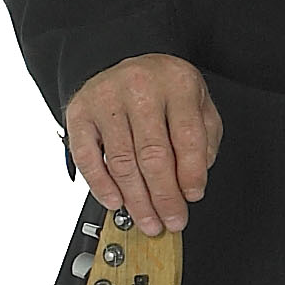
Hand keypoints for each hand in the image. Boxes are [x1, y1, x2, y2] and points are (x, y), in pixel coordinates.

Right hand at [63, 52, 220, 233]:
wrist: (129, 64)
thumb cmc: (166, 90)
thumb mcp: (199, 105)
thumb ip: (204, 140)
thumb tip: (192, 181)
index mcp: (176, 84)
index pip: (187, 137)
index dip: (191, 173)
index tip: (192, 197)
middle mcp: (139, 88)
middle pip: (152, 154)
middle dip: (163, 196)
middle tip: (171, 220)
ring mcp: (105, 100)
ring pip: (121, 161)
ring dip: (135, 199)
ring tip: (147, 219)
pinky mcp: (79, 113)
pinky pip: (87, 157)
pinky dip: (101, 185)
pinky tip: (116, 202)